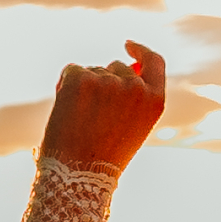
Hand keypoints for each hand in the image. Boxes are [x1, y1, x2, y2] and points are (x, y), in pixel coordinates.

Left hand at [40, 41, 165, 168]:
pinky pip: (72, 70)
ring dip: (85, 87)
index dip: (141, 51)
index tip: (128, 45)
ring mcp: (109, 81)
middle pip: (118, 67)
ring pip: (94, 70)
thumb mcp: (132, 127)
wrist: (78, 176)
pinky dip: (66, 86)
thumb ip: (134, 96)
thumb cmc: (104, 157)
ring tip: (81, 120)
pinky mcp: (82, 79)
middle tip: (93, 116)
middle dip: (104, 82)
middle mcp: (135, 88)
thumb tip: (125, 64)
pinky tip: (67, 111)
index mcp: (154, 102)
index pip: (154, 62)